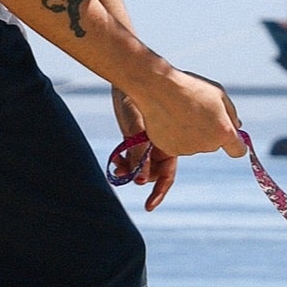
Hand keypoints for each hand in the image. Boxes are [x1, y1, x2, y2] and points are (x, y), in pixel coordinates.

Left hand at [108, 87, 172, 210]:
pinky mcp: (134, 140)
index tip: (149, 206)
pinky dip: (123, 163)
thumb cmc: (138, 97)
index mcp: (171, 143)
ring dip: (129, 171)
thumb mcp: (136, 125)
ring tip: (117, 168)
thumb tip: (139, 180)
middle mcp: (161, 146)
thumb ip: (138, 151)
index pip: (168, 175)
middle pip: (151, 174)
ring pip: (139, 168)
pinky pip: (130, 159)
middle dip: (138, 177)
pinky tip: (115, 160)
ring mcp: (147, 143)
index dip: (160, 191)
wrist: (129, 80)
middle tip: (123, 174)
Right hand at [123, 68, 247, 200]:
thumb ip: (231, 114)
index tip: (231, 138)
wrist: (158, 89)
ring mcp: (188, 149)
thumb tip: (237, 127)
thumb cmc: (191, 88)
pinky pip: (178, 145)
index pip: (238, 150)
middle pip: (214, 144)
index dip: (236, 144)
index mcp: (223, 131)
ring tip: (181, 112)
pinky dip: (176, 136)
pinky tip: (170, 119)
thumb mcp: (219, 94)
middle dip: (210, 132)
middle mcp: (208, 145)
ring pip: (195, 144)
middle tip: (197, 111)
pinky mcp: (171, 150)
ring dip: (192, 133)